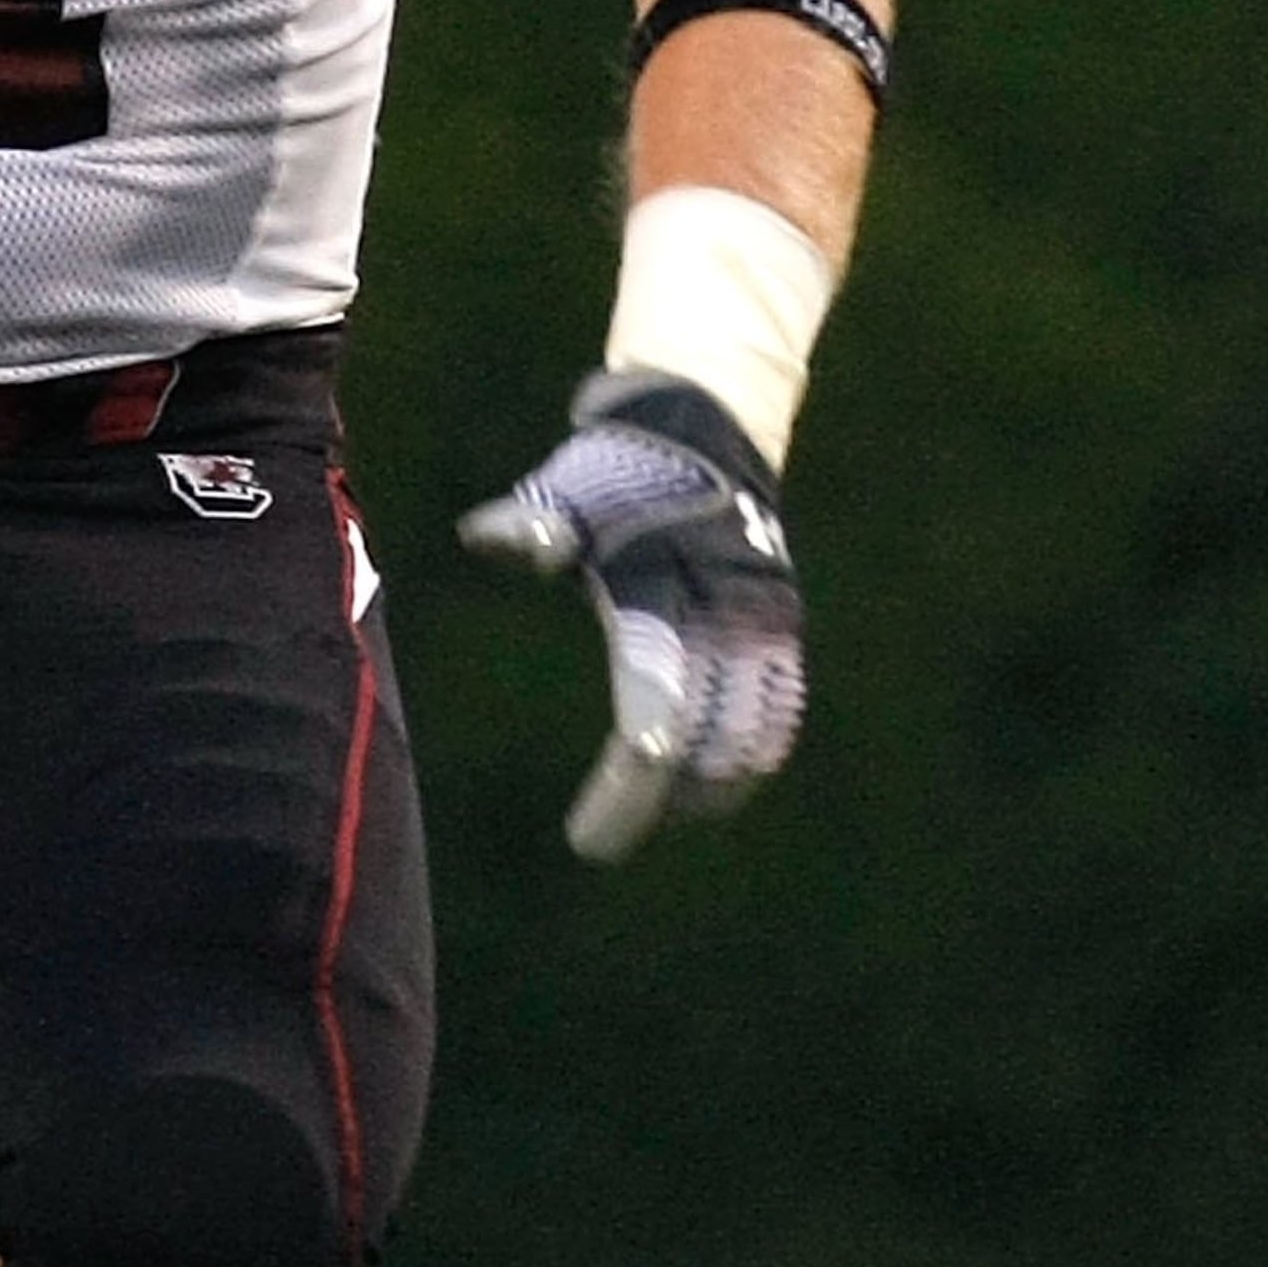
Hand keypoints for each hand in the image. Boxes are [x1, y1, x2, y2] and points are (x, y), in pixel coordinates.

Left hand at [458, 372, 805, 864]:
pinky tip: (701, 786)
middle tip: (598, 836)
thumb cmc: (619, 471)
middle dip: (655, 799)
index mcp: (669, 595)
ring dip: (705, 787)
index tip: (592, 836)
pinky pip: (776, 715)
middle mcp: (730, 621)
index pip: (656, 706)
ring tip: (645, 813)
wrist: (706, 430)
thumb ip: (535, 527)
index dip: (631, 779)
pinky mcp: (782, 633)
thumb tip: (486, 538)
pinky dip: (743, 757)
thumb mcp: (569, 491)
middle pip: (708, 745)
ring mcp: (766, 630)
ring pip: (753, 741)